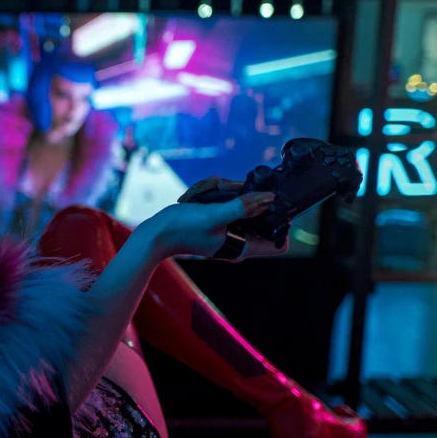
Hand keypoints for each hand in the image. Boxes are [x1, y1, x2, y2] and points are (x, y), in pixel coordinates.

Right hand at [145, 176, 288, 260]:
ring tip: (202, 194)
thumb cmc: (182, 229)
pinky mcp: (218, 219)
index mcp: (243, 246)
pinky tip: (197, 196)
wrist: (156, 232)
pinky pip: (225, 200)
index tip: (268, 207)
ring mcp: (228, 228)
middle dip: (243, 197)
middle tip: (222, 192)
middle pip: (259, 214)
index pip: (277, 243)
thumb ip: (242, 207)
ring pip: (240, 202)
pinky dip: (213, 193)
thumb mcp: (214, 215)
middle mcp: (239, 238)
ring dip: (222, 191)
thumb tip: (269, 198)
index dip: (280, 226)